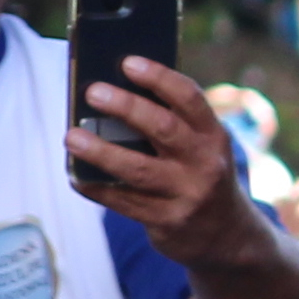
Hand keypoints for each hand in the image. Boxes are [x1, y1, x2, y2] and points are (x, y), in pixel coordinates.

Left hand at [70, 53, 262, 262]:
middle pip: (163, 129)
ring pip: (137, 170)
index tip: (128, 62)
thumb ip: (172, 125)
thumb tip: (114, 95)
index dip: (159, 77)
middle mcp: (205, 164)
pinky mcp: (167, 222)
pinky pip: (123, 202)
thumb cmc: (201, 176)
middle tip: (93, 92)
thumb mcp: (202, 148)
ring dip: (101, 151)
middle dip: (127, 107)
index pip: (190, 99)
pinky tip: (75, 175)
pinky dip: (96, 187)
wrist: (226, 236)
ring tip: (71, 136)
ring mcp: (187, 195)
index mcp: (214, 136)